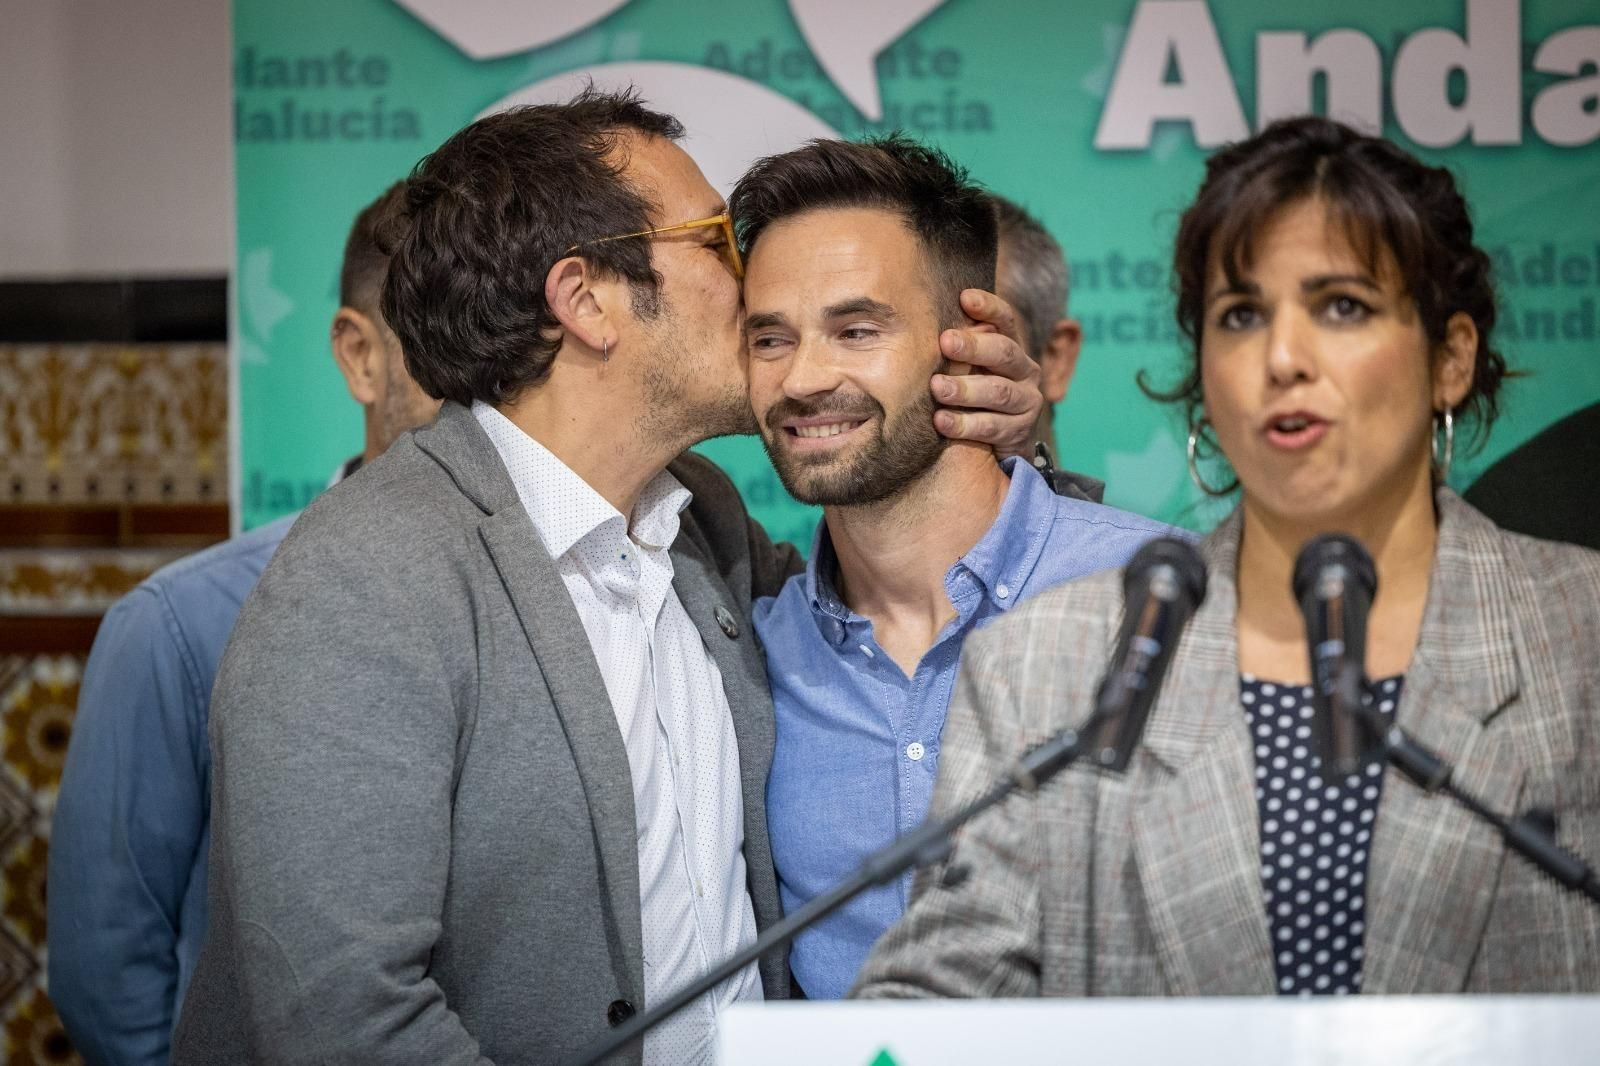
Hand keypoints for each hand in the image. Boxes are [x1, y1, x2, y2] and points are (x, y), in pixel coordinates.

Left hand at [930, 289, 1042, 460]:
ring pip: (998, 392)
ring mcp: (1026, 402)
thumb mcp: (966, 368)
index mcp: (1011, 347)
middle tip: (945, 342)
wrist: (996, 444)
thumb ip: (953, 347)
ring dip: (966, 389)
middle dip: (974, 347)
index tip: (965, 297)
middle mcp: (1025, 370)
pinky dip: (964, 424)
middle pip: (1004, 353)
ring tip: (937, 387)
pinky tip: (940, 420)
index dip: (989, 307)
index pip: (1005, 320)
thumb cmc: (972, 395)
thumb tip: (912, 318)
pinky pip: (991, 427)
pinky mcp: (1020, 432)